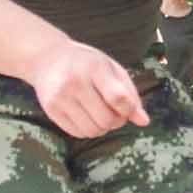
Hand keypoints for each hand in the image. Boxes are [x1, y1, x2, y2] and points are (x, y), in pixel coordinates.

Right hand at [31, 42, 149, 138]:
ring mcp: (61, 97)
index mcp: (94, 67)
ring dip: (103, 128)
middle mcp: (75, 82)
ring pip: (93, 130)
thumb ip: (130, 94)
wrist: (48, 58)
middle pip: (107, 119)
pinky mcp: (51, 110)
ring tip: (100, 115)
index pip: (118, 98)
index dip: (128, 110)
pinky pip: (78, 134)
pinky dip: (88, 130)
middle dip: (117, 121)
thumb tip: (144, 122)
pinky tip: (86, 117)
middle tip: (115, 113)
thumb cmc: (87, 63)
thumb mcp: (111, 69)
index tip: (127, 108)